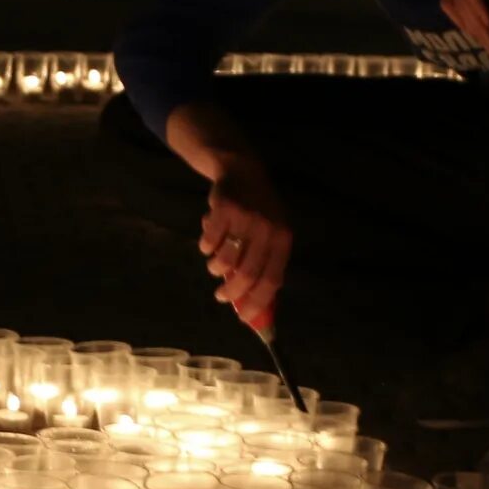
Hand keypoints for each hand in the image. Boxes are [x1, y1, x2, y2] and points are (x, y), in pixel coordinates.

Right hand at [200, 155, 294, 328]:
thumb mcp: (270, 234)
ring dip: (215, 268)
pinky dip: (205, 247)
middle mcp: (267, 230)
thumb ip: (264, 264)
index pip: (272, 280)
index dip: (257, 302)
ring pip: (224, 261)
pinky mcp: (224, 210)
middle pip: (247, 274)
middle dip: (231, 292)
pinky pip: (208, 242)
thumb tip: (254, 305)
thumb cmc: (258, 212)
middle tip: (221, 297)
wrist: (242, 170)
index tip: (244, 318)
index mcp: (283, 239)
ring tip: (214, 264)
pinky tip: (209, 240)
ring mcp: (246, 219)